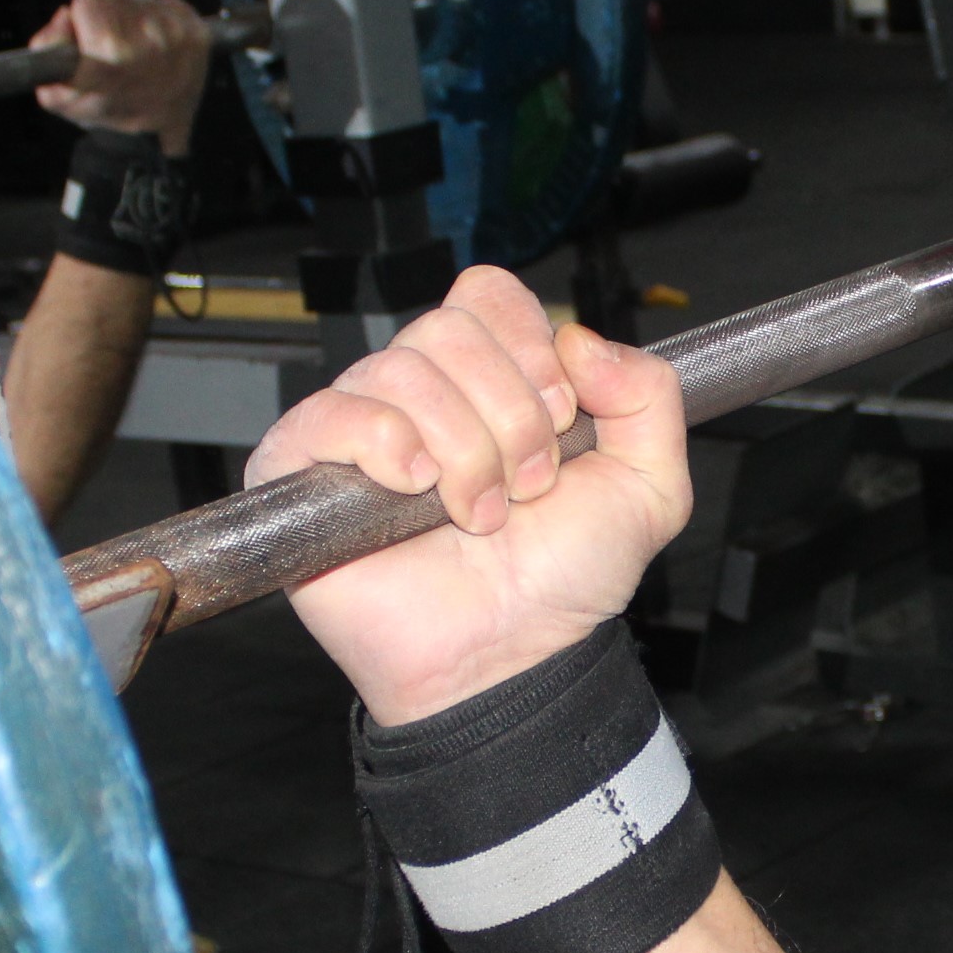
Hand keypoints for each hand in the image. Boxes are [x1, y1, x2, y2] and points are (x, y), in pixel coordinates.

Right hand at [32, 0, 211, 152]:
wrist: (154, 139)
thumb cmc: (104, 113)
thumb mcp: (57, 93)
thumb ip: (46, 47)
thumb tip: (64, 15)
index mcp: (110, 53)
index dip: (84, 16)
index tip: (89, 38)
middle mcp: (147, 42)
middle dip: (110, 15)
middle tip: (115, 48)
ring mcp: (176, 37)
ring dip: (135, 18)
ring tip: (138, 52)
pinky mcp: (197, 35)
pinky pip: (168, 4)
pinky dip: (161, 20)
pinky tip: (158, 47)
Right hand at [250, 266, 691, 725]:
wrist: (514, 657)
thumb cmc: (562, 581)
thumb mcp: (650, 485)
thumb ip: (650, 394)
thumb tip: (581, 337)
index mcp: (489, 379)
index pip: (486, 294)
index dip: (528, 346)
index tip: (560, 416)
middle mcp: (421, 392)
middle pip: (447, 329)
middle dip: (507, 414)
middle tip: (523, 486)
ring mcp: (359, 427)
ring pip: (400, 372)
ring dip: (462, 451)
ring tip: (476, 515)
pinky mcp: (301, 469)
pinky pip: (328, 413)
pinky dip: (382, 446)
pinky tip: (412, 492)